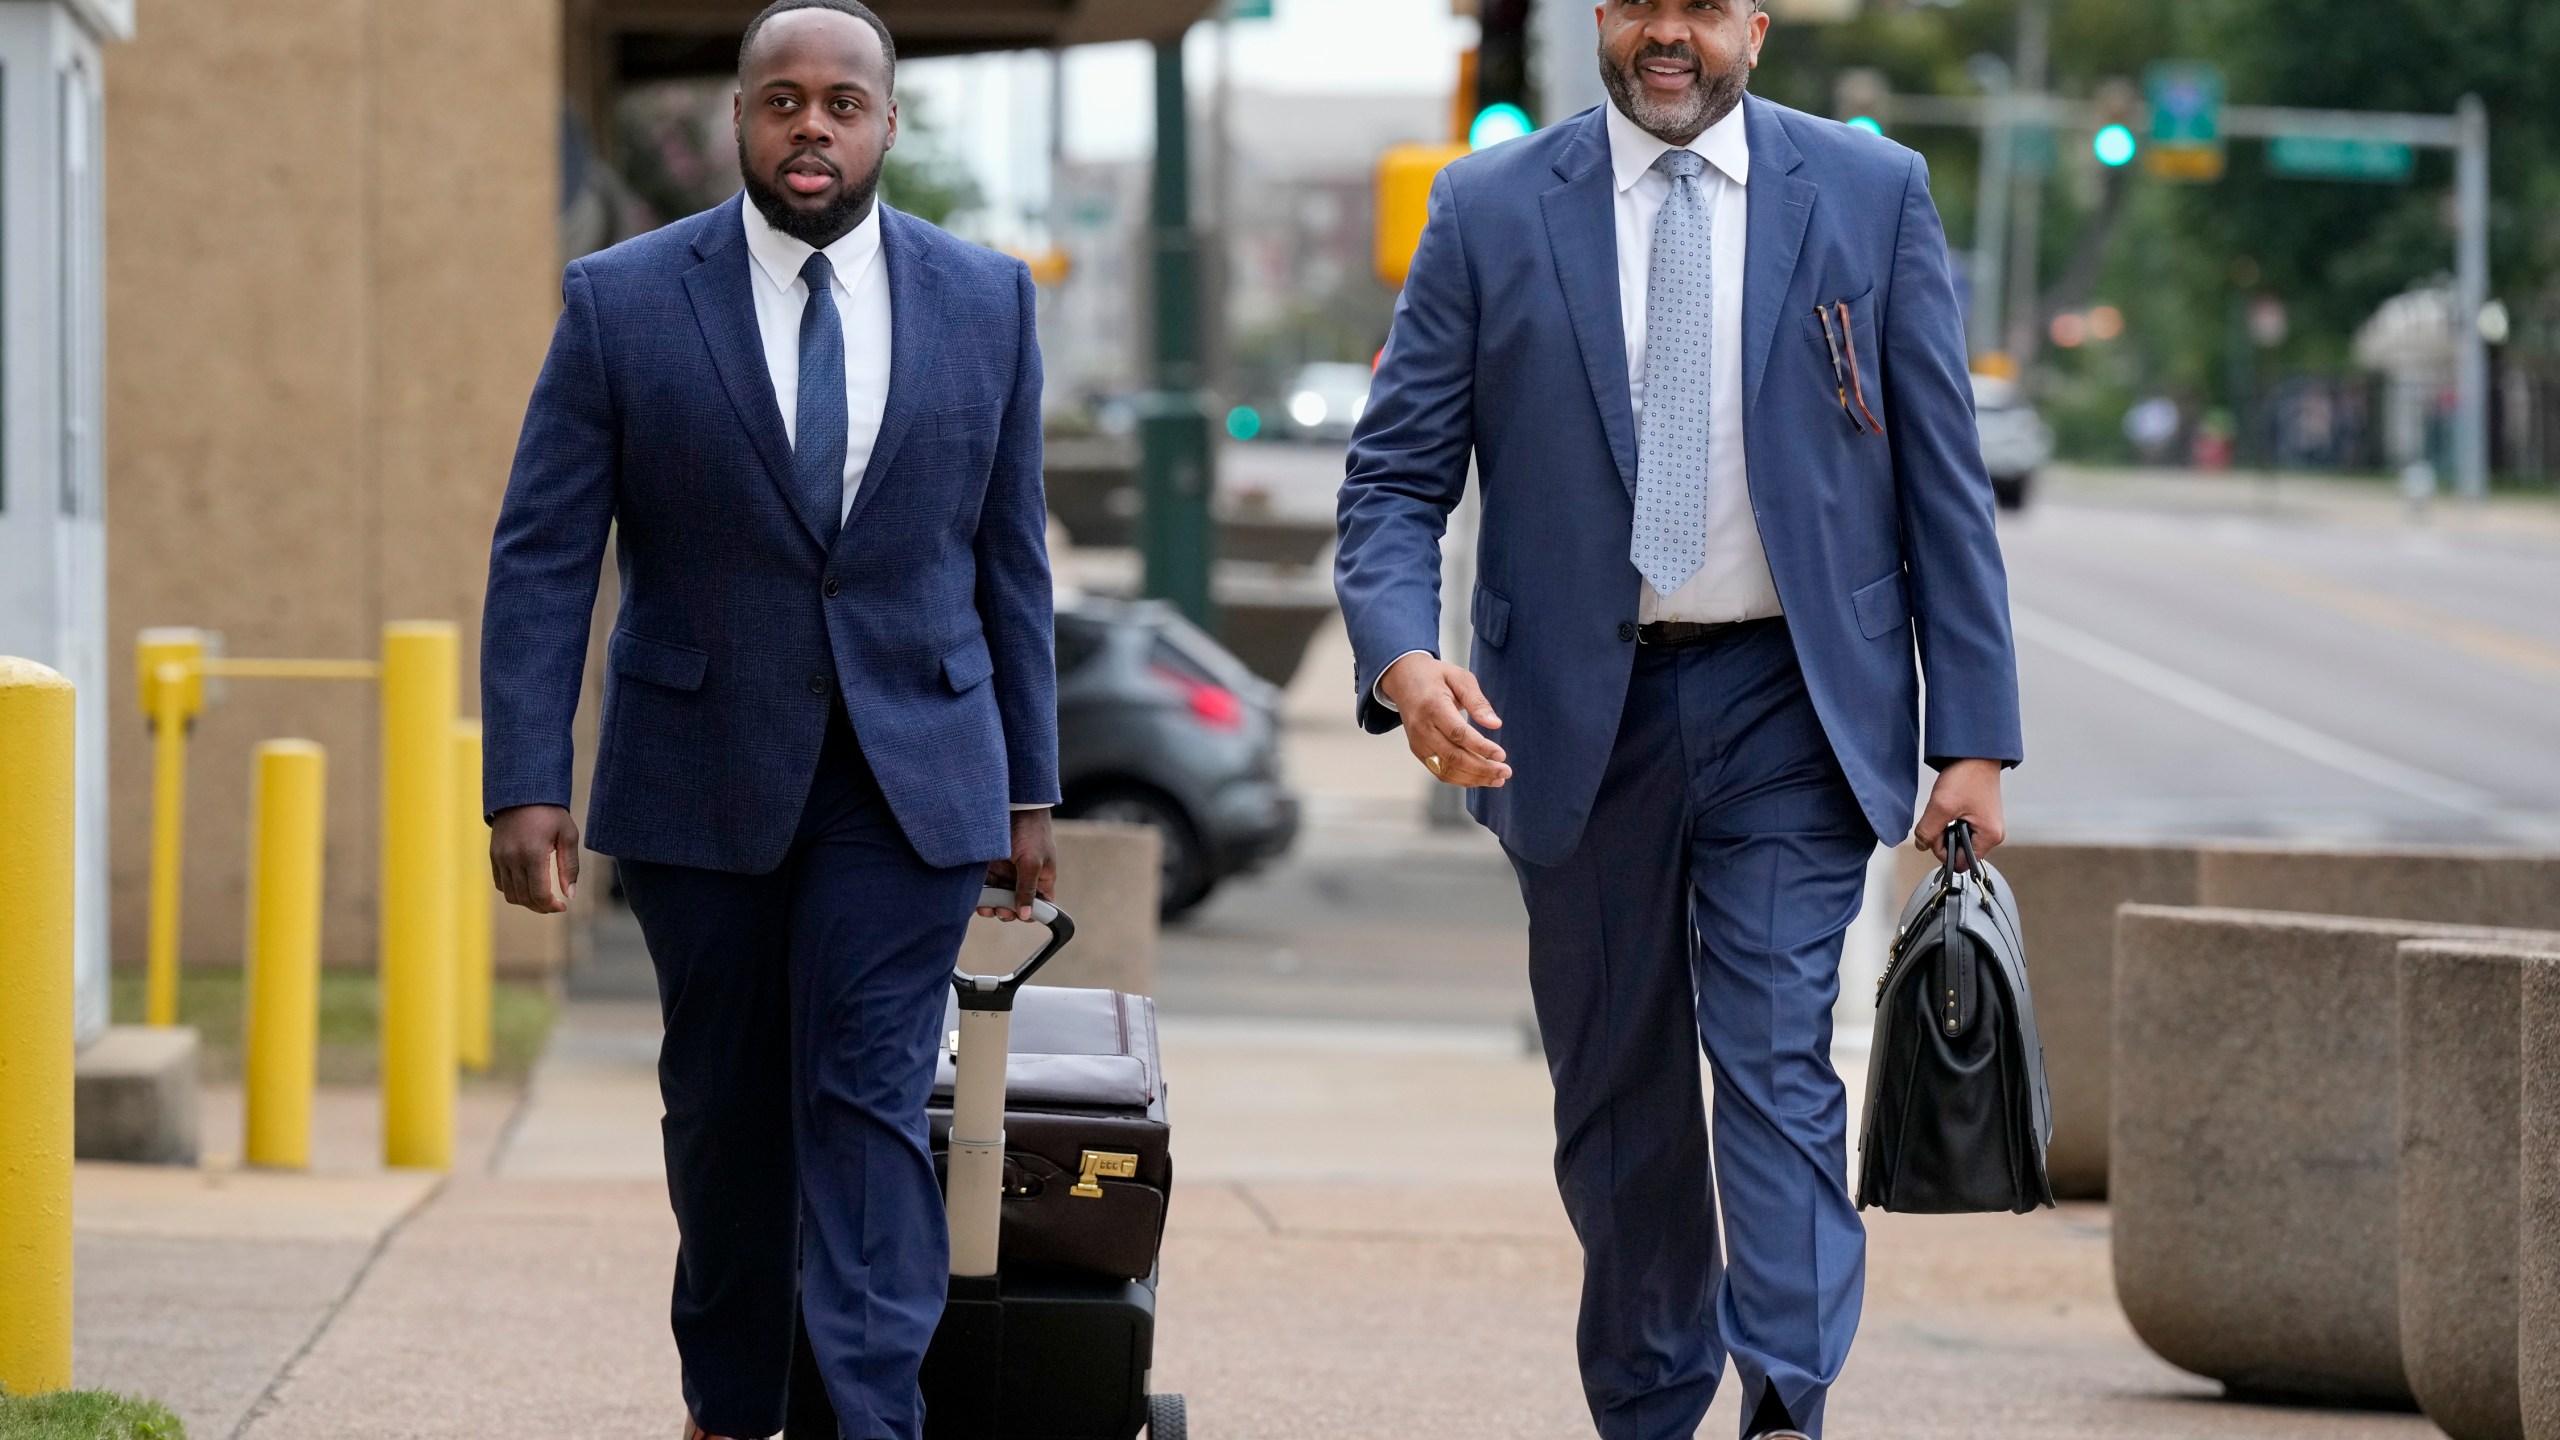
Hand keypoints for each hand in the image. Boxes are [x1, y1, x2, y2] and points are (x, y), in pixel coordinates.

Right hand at [490, 803, 579, 913]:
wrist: (523, 793)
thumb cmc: (551, 813)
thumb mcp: (568, 835)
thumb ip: (569, 867)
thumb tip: (570, 894)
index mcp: (533, 853)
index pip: (538, 893)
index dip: (551, 906)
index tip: (563, 906)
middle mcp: (512, 858)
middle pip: (524, 898)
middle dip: (541, 907)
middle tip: (555, 905)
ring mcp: (500, 857)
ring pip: (511, 894)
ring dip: (527, 902)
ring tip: (543, 898)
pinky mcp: (493, 856)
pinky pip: (500, 884)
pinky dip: (514, 891)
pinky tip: (528, 887)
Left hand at [980, 808, 1056, 919]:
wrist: (1013, 803)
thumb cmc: (1030, 830)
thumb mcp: (1032, 861)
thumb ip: (1028, 889)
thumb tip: (1026, 915)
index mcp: (1042, 878)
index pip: (1040, 904)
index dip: (1030, 913)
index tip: (1017, 913)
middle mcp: (1024, 877)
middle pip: (1016, 904)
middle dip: (1006, 910)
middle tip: (998, 909)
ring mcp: (1007, 872)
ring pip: (998, 897)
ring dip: (991, 905)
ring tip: (985, 906)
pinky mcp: (990, 866)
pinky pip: (985, 886)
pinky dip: (980, 895)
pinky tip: (976, 898)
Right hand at [1380, 653, 1509, 787]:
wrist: (1404, 680)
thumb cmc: (1434, 677)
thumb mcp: (1460, 678)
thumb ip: (1477, 701)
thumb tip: (1495, 724)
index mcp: (1432, 706)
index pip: (1458, 733)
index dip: (1481, 747)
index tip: (1501, 755)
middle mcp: (1422, 728)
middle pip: (1453, 757)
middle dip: (1482, 768)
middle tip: (1505, 772)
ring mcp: (1418, 742)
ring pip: (1446, 769)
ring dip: (1474, 778)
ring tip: (1497, 779)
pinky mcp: (1418, 751)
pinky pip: (1439, 771)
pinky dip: (1460, 779)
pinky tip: (1479, 778)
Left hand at [1914, 758, 2005, 867]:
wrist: (1975, 752)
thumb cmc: (1968, 776)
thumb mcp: (1941, 806)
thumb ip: (1928, 831)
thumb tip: (1922, 846)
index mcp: (1990, 837)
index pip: (1961, 863)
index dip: (1943, 852)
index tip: (1936, 833)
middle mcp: (1992, 834)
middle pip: (1960, 852)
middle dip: (1944, 839)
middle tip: (1940, 817)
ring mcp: (1987, 825)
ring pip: (1958, 840)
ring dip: (1946, 828)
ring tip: (1946, 809)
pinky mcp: (1981, 817)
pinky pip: (1961, 829)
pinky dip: (1951, 821)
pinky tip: (1950, 807)